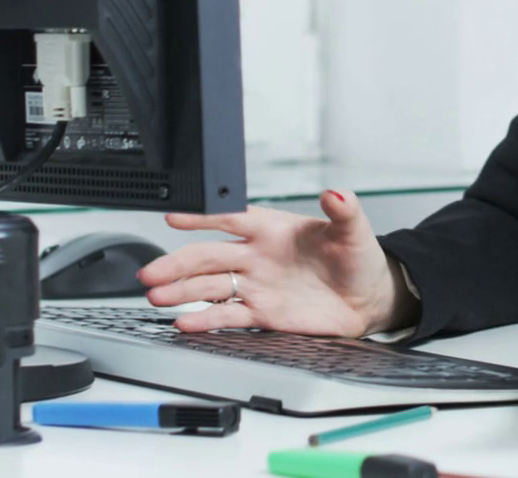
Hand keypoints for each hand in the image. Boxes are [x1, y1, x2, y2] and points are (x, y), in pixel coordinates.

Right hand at [136, 189, 415, 336]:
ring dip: (181, 292)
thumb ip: (343, 211)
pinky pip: (227, 316)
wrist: (366, 299)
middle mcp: (256, 256)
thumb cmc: (356, 259)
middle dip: (177, 263)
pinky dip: (205, 320)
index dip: (202, 217)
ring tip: (156, 297)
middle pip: (208, 257)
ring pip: (210, 287)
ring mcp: (255, 285)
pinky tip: (184, 323)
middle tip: (151, 271)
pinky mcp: (261, 313)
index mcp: (272, 229)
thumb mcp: (354, 231)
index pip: (230, 219)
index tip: (175, 217)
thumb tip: (336, 193)